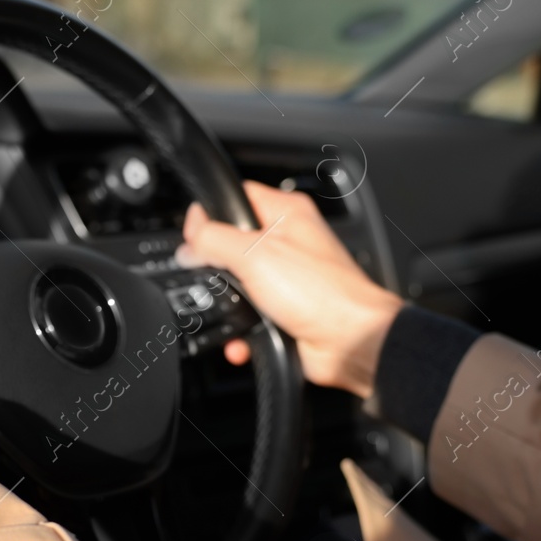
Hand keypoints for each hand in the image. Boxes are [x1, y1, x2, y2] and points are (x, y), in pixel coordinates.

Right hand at [176, 181, 401, 397]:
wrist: (350, 343)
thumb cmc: (323, 293)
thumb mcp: (255, 254)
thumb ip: (214, 240)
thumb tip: (190, 241)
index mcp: (286, 213)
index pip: (236, 196)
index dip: (210, 215)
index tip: (196, 238)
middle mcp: (288, 242)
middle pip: (231, 244)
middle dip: (216, 270)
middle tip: (214, 279)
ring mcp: (287, 277)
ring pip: (238, 285)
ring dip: (228, 305)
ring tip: (232, 312)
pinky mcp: (285, 310)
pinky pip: (250, 315)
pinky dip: (241, 330)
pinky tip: (242, 339)